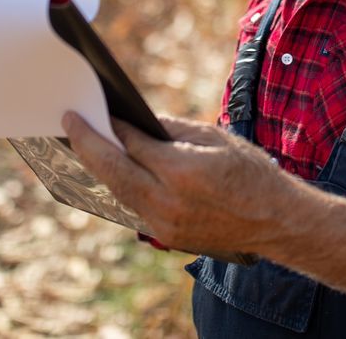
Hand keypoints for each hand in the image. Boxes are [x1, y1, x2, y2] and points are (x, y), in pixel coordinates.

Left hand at [62, 112, 295, 258]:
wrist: (275, 220)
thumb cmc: (250, 171)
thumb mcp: (214, 137)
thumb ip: (172, 129)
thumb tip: (137, 121)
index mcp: (181, 170)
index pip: (132, 143)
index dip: (110, 124)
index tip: (92, 108)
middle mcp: (167, 201)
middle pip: (113, 170)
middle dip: (88, 144)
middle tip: (70, 122)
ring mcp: (164, 224)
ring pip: (119, 191)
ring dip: (99, 166)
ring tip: (85, 143)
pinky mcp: (167, 236)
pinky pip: (134, 206)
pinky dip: (120, 185)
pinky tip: (112, 168)